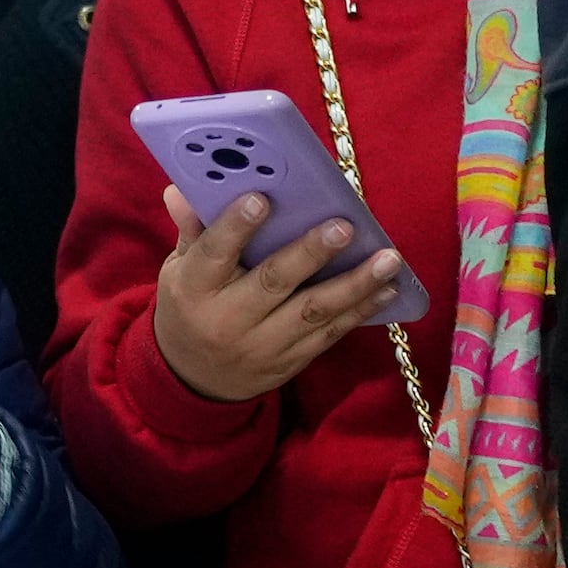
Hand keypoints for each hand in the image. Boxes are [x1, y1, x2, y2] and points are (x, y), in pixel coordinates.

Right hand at [145, 185, 412, 404]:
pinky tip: (387, 289)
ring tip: (388, 259)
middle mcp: (227, 320)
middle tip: (344, 227)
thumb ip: (193, 231)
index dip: (235, 227)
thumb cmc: (191, 307)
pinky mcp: (290, 361)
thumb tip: (181, 189)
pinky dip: (361, 310)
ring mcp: (261, 345)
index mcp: (194, 290)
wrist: (195, 378)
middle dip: (311, 253)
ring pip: (312, 312)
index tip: (261, 199)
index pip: (213, 254)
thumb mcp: (179, 270)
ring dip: (355, 285)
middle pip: (273, 282)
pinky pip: (329, 334)